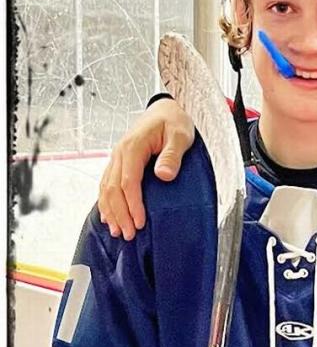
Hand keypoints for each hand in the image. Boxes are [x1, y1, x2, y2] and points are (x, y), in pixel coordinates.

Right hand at [98, 100, 195, 240]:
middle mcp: (119, 153)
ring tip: (118, 233)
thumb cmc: (174, 122)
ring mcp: (117, 158)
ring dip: (111, 212)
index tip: (140, 223)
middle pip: (113, 189)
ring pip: (106, 188)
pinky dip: (106, 203)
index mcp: (133, 146)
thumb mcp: (180, 136)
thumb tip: (163, 175)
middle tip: (129, 236)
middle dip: (120, 214)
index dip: (133, 204)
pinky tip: (109, 218)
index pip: (128, 181)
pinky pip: (107, 184)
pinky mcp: (119, 163)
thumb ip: (172, 155)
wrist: (166, 110)